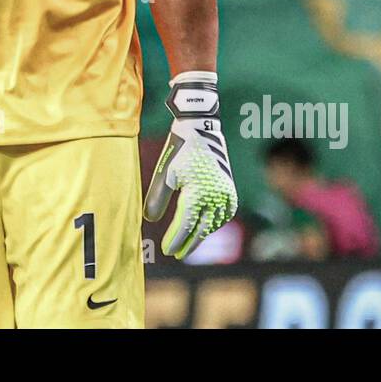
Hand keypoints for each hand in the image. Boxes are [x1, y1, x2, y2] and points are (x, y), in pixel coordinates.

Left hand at [144, 71, 238, 258]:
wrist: (201, 127)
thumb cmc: (179, 149)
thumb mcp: (164, 173)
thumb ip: (157, 199)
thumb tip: (150, 220)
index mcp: (198, 193)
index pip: (185, 224)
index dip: (175, 239)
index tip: (166, 250)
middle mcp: (215, 196)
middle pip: (201, 228)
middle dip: (189, 243)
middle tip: (176, 254)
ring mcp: (226, 193)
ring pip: (213, 223)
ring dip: (201, 234)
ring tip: (188, 243)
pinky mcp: (229, 189)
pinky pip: (222, 214)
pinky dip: (212, 222)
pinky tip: (203, 227)